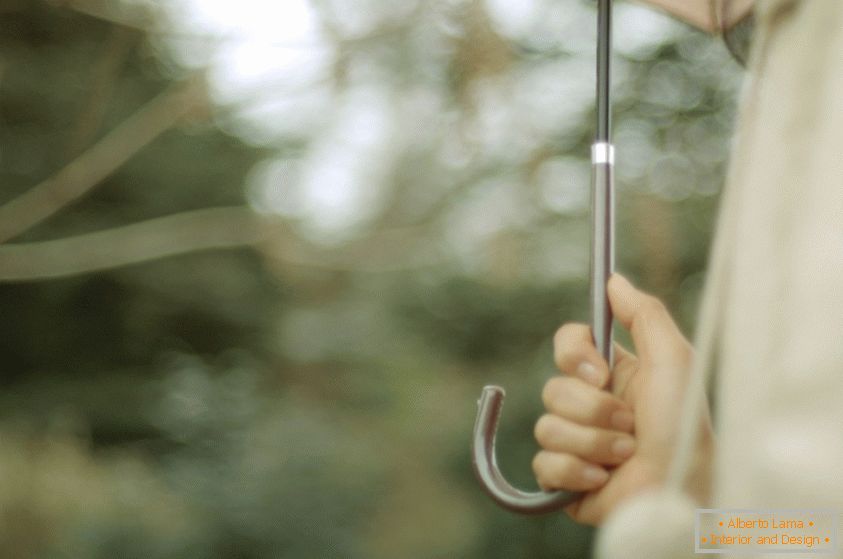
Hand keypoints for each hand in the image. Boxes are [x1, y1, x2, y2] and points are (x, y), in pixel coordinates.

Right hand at [532, 273, 713, 524]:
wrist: (681, 490)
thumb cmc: (685, 426)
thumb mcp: (674, 360)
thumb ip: (645, 314)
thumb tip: (614, 280)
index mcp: (609, 374)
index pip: (567, 344)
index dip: (573, 354)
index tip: (598, 371)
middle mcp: (588, 406)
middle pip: (553, 389)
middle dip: (593, 410)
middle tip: (630, 424)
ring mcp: (574, 443)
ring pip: (548, 428)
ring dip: (593, 443)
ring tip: (625, 455)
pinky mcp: (564, 479)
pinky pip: (544, 464)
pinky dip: (576, 471)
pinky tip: (604, 478)